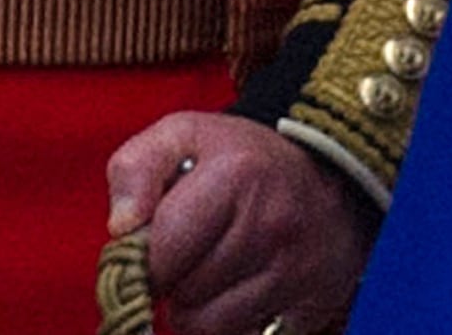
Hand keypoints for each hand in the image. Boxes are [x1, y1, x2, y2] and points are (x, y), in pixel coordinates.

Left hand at [105, 111, 374, 334]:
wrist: (331, 177)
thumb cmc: (244, 160)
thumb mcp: (185, 135)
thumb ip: (136, 167)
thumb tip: (120, 227)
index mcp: (236, 175)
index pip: (162, 250)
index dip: (139, 257)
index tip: (144, 247)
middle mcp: (270, 224)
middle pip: (182, 292)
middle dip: (171, 280)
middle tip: (184, 253)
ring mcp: (291, 268)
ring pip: (205, 324)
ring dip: (194, 307)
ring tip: (207, 271)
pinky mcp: (305, 303)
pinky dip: (223, 322)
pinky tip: (232, 290)